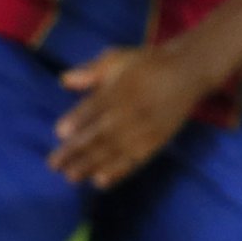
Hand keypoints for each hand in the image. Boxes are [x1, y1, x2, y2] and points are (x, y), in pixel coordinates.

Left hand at [50, 46, 211, 189]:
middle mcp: (131, 112)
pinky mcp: (155, 142)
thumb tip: (64, 80)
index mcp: (119, 90)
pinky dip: (118, 172)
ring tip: (70, 177)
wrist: (188, 72)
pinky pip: (135, 160)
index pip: (95, 107)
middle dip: (75, 151)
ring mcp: (144, 129)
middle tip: (54, 164)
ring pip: (113, 151)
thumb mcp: (118, 58)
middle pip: (100, 134)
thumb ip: (92, 71)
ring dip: (90, 166)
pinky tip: (100, 182)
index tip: (60, 132)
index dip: (77, 120)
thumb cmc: (145, 64)